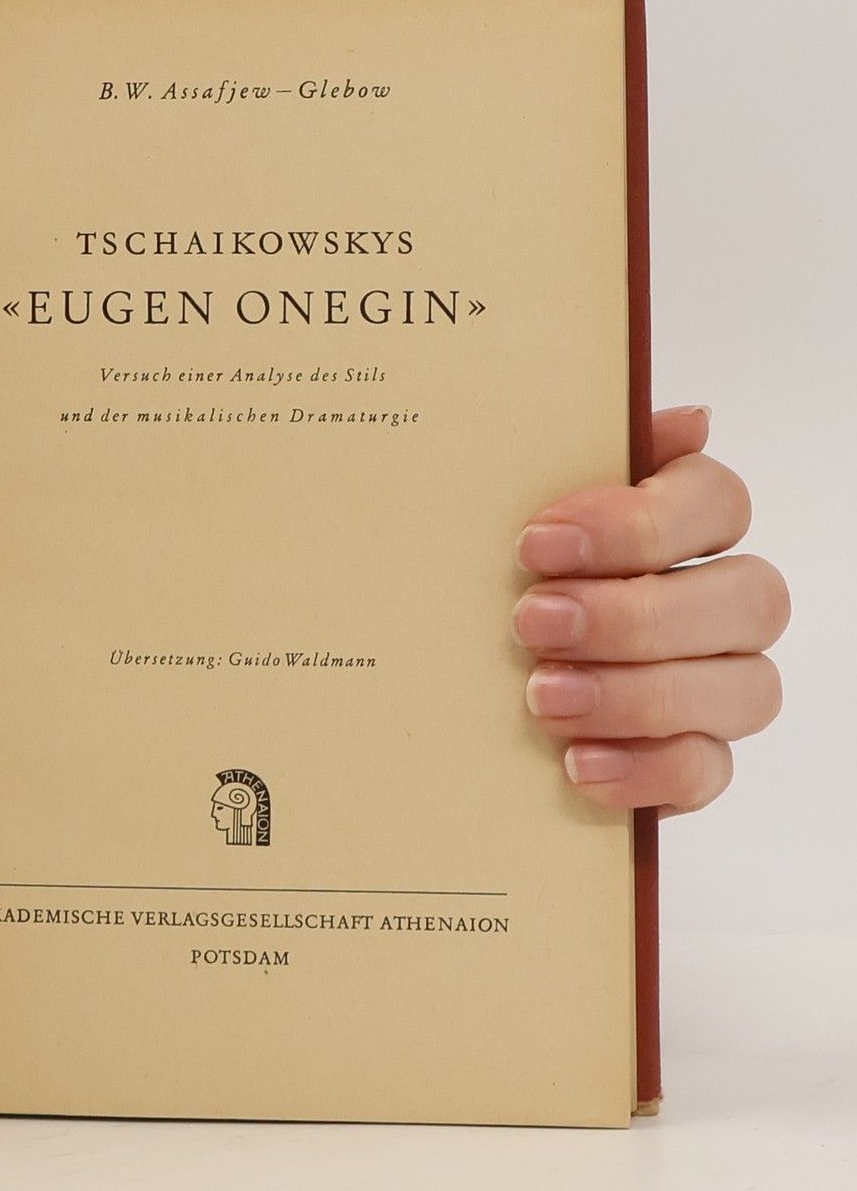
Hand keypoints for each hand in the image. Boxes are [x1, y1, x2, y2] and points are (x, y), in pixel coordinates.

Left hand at [515, 405, 786, 815]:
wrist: (445, 676)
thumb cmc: (499, 575)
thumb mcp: (508, 509)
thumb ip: (579, 458)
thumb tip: (689, 420)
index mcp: (684, 523)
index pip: (717, 502)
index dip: (637, 524)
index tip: (536, 544)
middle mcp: (721, 601)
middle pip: (746, 599)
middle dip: (635, 616)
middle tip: (532, 624)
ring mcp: (719, 684)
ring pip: (743, 688)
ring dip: (639, 695)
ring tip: (543, 698)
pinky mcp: (693, 759)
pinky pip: (709, 770)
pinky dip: (646, 769)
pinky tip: (578, 765)